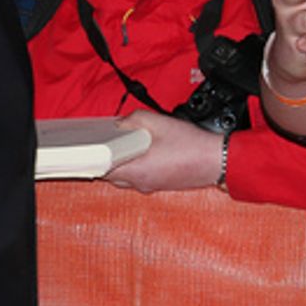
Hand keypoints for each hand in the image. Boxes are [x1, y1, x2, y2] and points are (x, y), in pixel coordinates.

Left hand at [103, 111, 222, 192]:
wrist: (216, 160)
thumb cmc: (192, 146)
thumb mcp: (160, 122)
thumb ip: (135, 119)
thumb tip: (121, 123)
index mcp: (135, 171)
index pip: (101, 170)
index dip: (94, 158)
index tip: (90, 148)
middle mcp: (140, 183)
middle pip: (112, 174)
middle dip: (110, 157)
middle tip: (114, 140)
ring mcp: (150, 186)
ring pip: (126, 176)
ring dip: (125, 162)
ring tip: (134, 143)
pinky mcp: (160, 184)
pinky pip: (140, 177)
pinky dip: (138, 165)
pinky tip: (149, 151)